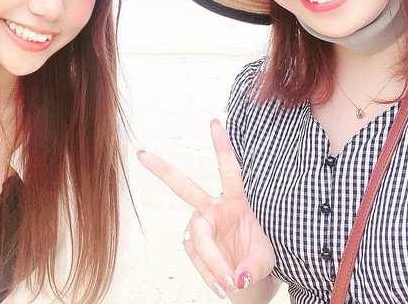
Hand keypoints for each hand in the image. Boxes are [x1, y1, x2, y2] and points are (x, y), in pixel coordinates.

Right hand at [138, 120, 274, 299]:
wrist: (247, 281)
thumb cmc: (257, 260)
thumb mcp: (265, 261)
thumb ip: (252, 267)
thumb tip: (235, 276)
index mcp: (236, 201)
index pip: (229, 170)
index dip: (222, 147)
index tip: (214, 122)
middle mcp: (214, 209)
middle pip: (185, 189)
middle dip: (163, 171)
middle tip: (142, 154)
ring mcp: (201, 226)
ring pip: (198, 240)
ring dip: (212, 263)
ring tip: (228, 283)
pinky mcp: (193, 245)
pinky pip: (198, 261)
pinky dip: (209, 275)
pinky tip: (220, 285)